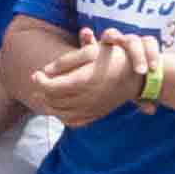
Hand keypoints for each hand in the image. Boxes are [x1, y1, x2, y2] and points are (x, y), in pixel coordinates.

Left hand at [22, 33, 151, 129]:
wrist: (137, 77)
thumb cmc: (114, 59)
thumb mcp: (92, 52)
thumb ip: (66, 61)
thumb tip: (45, 70)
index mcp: (84, 81)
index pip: (52, 87)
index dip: (40, 81)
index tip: (36, 73)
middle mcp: (87, 98)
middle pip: (54, 100)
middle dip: (42, 92)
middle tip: (37, 83)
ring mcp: (92, 108)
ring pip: (61, 112)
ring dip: (49, 105)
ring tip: (42, 96)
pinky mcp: (96, 114)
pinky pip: (74, 121)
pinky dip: (62, 116)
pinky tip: (59, 109)